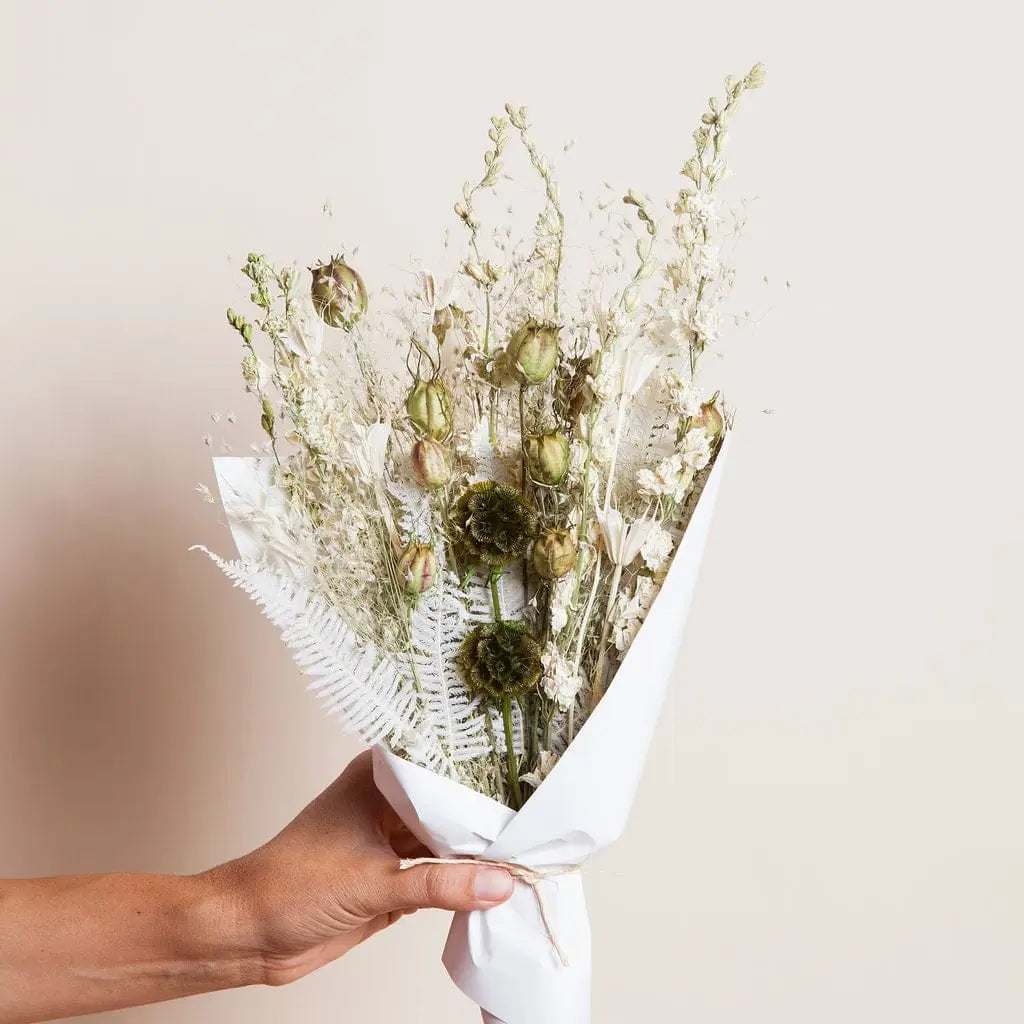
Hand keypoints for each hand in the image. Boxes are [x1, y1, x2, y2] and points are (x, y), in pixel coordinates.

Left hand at [209, 751, 514, 985]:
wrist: (247, 935)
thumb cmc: (288, 886)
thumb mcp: (374, 883)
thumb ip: (440, 884)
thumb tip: (499, 882)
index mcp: (377, 779)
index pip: (442, 770)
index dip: (483, 778)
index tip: (526, 784)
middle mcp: (386, 803)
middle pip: (449, 807)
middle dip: (486, 820)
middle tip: (538, 824)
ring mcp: (389, 841)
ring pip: (446, 842)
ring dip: (477, 855)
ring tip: (527, 853)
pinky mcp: (391, 879)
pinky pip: (438, 876)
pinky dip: (462, 883)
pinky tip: (496, 883)